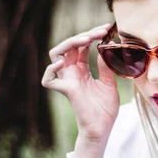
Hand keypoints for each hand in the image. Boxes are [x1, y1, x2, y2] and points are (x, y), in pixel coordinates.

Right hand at [42, 23, 119, 144]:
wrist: (102, 128)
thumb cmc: (105, 108)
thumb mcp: (109, 83)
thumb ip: (105, 66)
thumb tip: (106, 48)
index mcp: (82, 70)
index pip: (82, 46)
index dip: (92, 35)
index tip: (106, 29)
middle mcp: (72, 73)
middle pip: (69, 46)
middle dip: (83, 35)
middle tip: (99, 32)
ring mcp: (67, 81)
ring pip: (56, 55)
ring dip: (68, 44)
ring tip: (85, 40)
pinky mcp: (65, 91)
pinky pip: (48, 80)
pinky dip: (51, 70)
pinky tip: (63, 63)